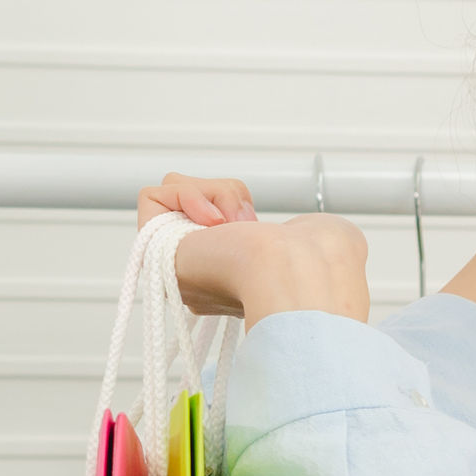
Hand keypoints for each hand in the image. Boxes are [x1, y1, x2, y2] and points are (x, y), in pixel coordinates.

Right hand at [136, 173, 371, 324]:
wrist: (298, 274)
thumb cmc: (319, 263)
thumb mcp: (322, 235)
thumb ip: (294, 230)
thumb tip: (264, 229)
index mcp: (242, 282)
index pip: (225, 231)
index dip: (245, 214)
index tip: (273, 235)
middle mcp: (207, 277)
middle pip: (198, 208)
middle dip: (228, 198)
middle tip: (250, 224)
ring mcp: (181, 263)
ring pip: (176, 196)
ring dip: (213, 193)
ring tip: (234, 223)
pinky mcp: (158, 248)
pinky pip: (153, 197)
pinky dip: (186, 193)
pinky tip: (213, 222)